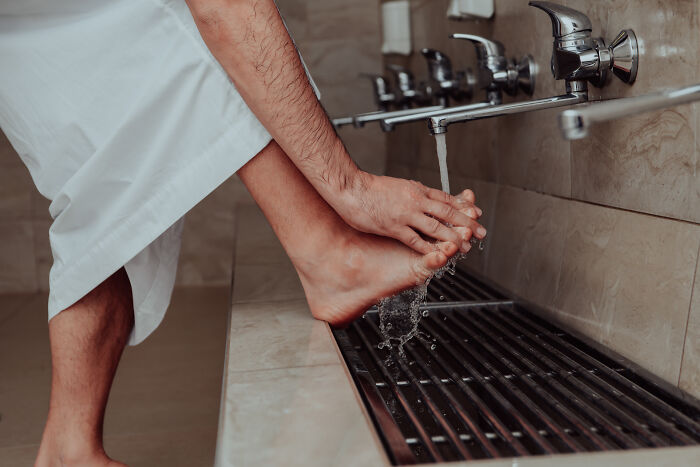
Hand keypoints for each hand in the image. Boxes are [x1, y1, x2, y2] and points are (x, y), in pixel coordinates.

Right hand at [332, 171, 486, 254]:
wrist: (351, 188)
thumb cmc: (370, 188)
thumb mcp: (398, 185)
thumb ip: (413, 192)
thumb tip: (424, 195)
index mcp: (417, 189)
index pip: (446, 199)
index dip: (463, 207)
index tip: (476, 213)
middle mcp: (415, 200)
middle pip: (447, 213)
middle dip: (467, 223)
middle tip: (481, 232)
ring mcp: (406, 214)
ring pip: (436, 227)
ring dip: (453, 238)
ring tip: (465, 247)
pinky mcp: (394, 227)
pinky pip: (415, 240)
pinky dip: (428, 248)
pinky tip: (438, 254)